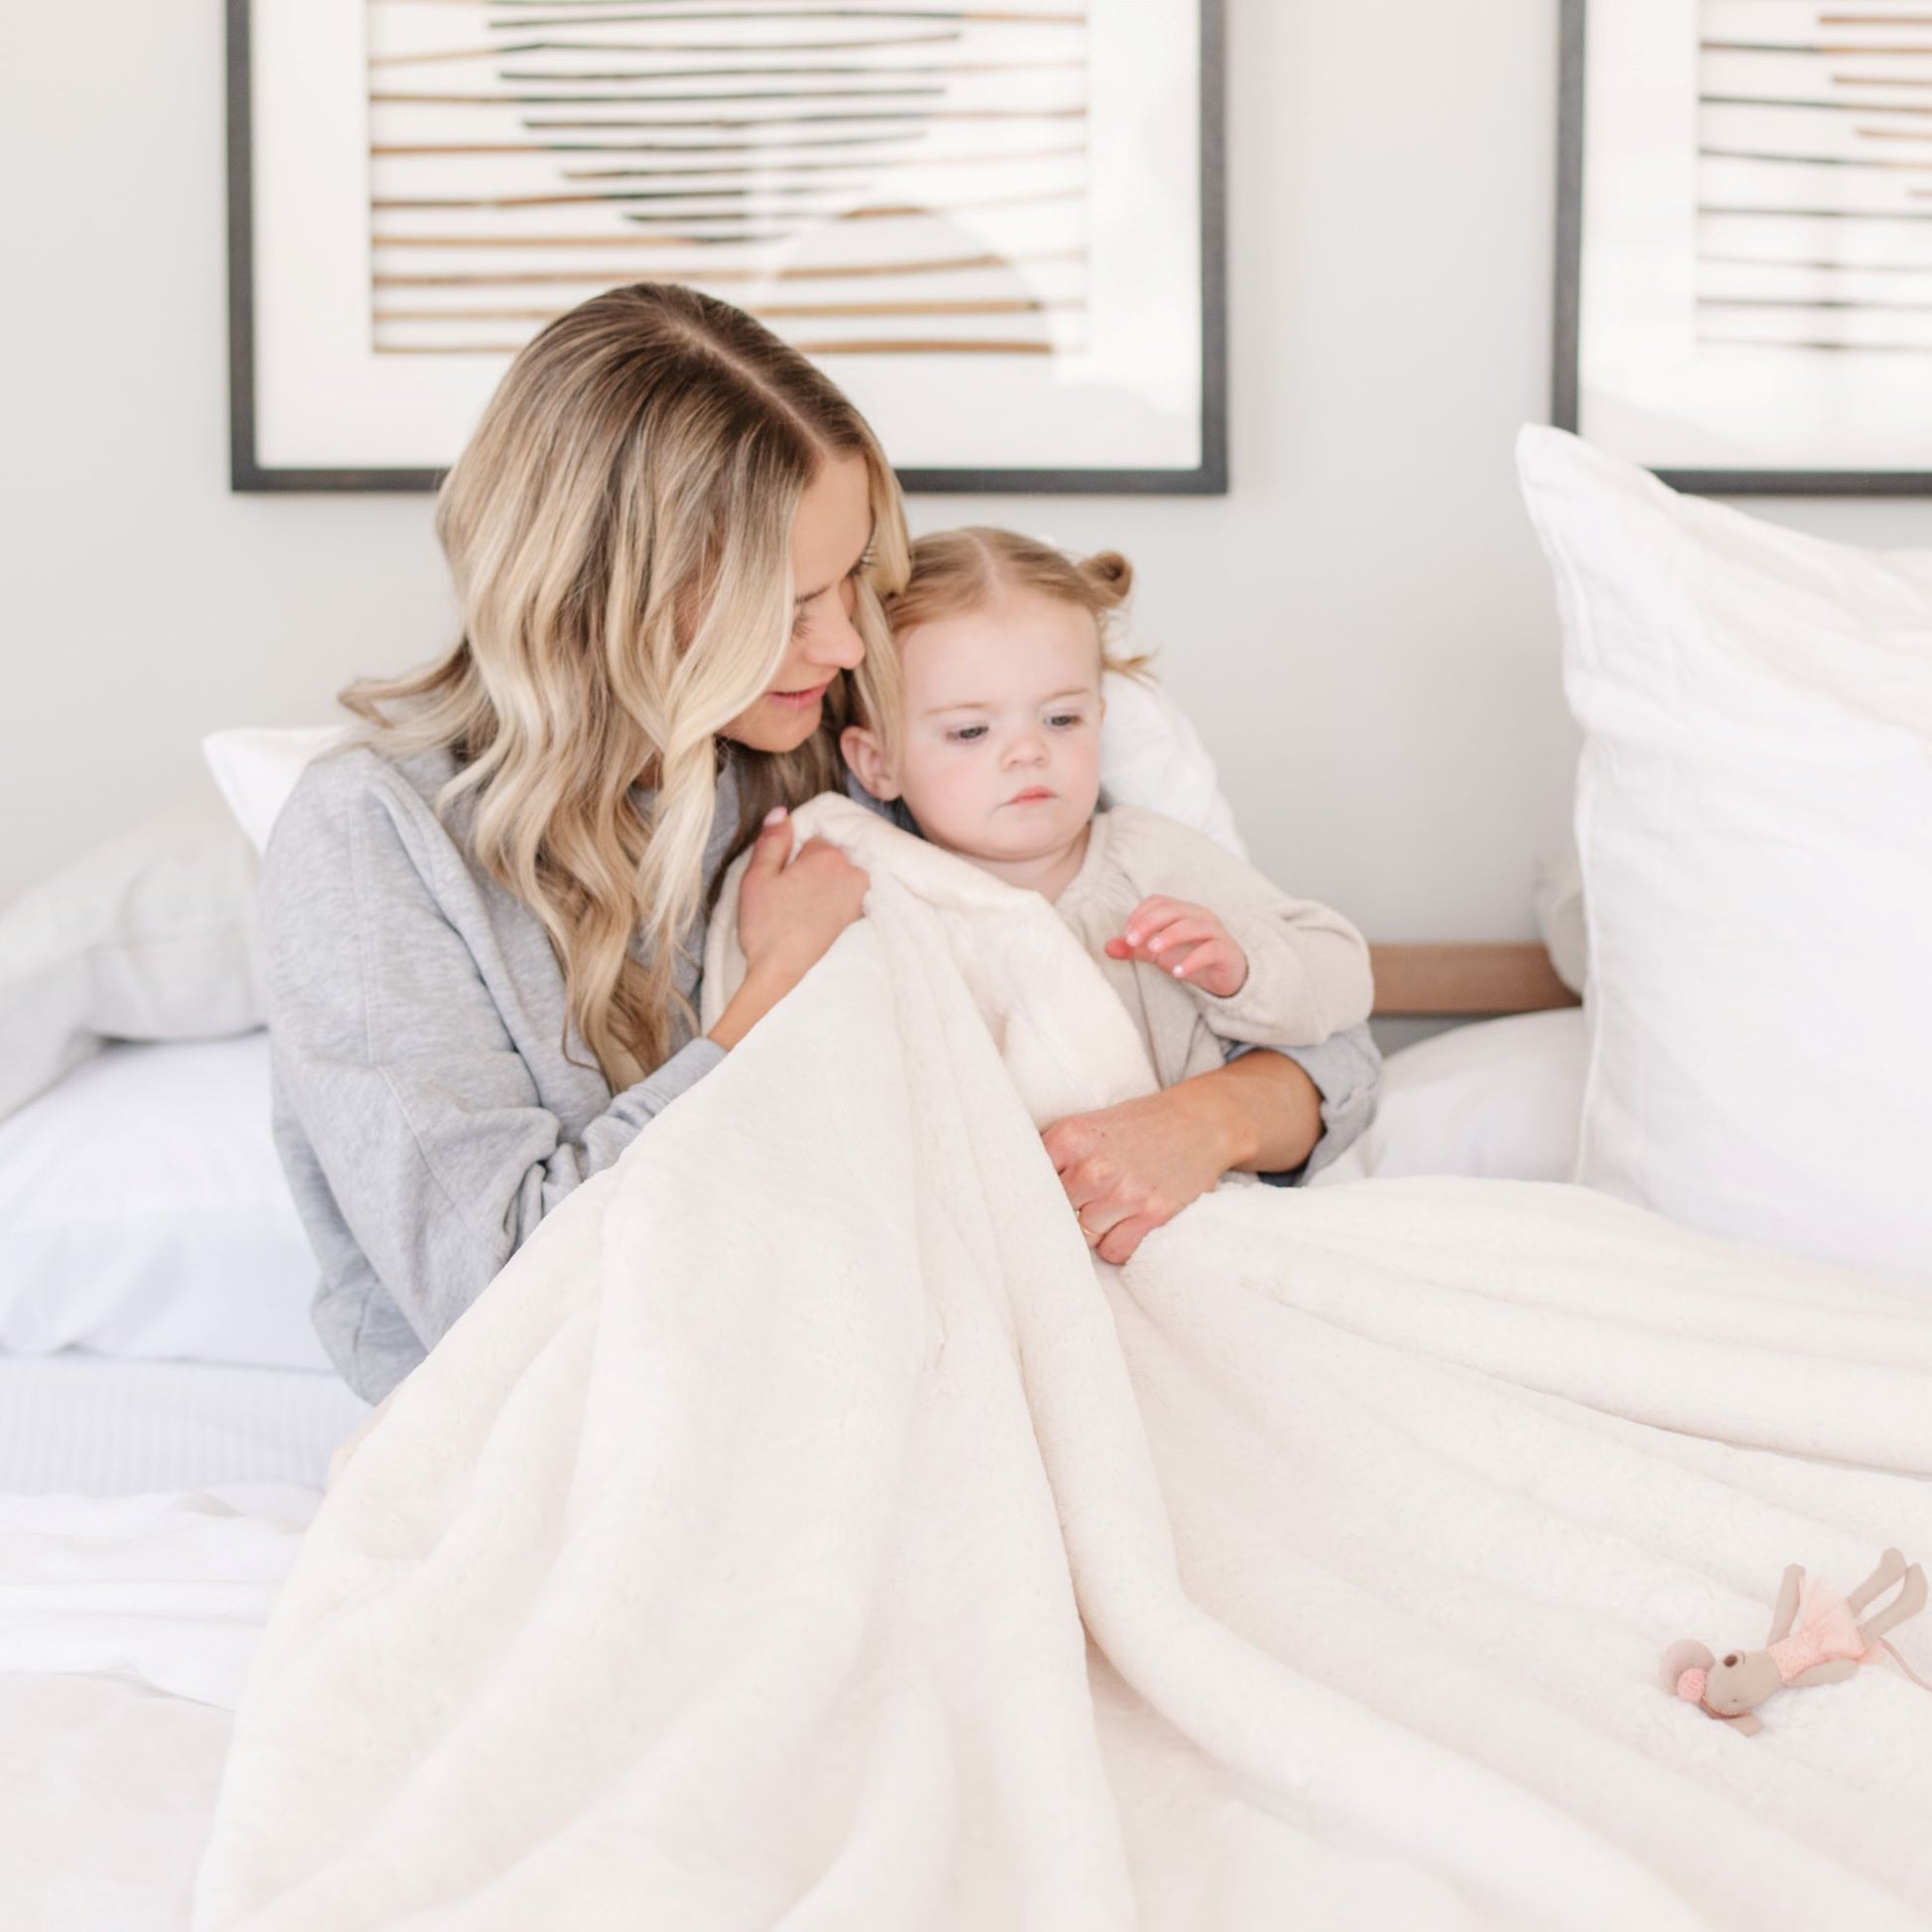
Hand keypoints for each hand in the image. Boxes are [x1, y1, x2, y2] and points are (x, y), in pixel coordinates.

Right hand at [710, 808, 867, 1047]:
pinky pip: (848, 898)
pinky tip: (816, 922)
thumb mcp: (757, 877)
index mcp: (827, 856)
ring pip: (839, 878)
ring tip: (802, 913)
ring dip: (824, 888)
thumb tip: (781, 812)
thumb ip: (772, 841)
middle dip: (811, 871)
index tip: (782, 882)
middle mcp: (852, 872)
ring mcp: (860, 897)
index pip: (811, 840)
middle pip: (829, 858)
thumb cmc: (766, 927)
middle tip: (790, 900)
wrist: (783, 974)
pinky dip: (834, 905)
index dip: (791, 859)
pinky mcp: (861, 919)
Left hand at [1042, 1081, 1239, 1265]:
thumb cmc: (1135, 1130)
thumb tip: (1009, 1200)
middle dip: (1069, 1214)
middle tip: (1089, 1201)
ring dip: (1096, 1230)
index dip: (1033, 1200)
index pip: (1029, 1186)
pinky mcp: (1153, 1214)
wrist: (1199, 1123)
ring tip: (1115, 1205)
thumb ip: (1052, 1157)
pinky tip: (1132, 1219)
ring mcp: (1124, 1192)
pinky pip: (1115, 1252)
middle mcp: (1093, 1165)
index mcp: (1069, 1137)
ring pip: (1084, 1238)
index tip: (1033, 1209)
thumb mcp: (1086, 1127)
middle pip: (1054, 1217)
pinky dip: (1120, 1243)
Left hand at [1104, 895, 1246, 997]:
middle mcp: (1199, 915)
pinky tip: (1177, 972)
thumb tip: (1107, 947)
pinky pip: (1210, 950)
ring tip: (1153, 950)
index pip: (1159, 902)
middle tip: (1132, 941)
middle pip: (1173, 909)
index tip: (1126, 935)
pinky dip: (1192, 960)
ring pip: (1193, 925)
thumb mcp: (1158, 954)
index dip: (1140, 914)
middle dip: (1149, 923)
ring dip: (1170, 935)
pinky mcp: (1226, 951)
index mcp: (1182, 911)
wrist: (1225, 977)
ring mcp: (1215, 931)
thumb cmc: (1190, 957)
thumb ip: (1135, 949)